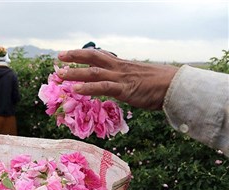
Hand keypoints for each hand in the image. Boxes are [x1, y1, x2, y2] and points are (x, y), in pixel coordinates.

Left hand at [57, 49, 178, 109]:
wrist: (176, 86)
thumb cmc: (160, 85)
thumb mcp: (140, 78)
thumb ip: (127, 80)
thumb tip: (119, 84)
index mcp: (122, 65)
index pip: (100, 56)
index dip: (84, 55)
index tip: (70, 54)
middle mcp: (119, 68)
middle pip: (94, 58)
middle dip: (75, 57)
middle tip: (59, 57)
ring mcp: (121, 78)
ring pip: (94, 73)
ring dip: (75, 73)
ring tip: (60, 74)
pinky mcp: (125, 89)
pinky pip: (103, 87)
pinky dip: (88, 88)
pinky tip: (76, 90)